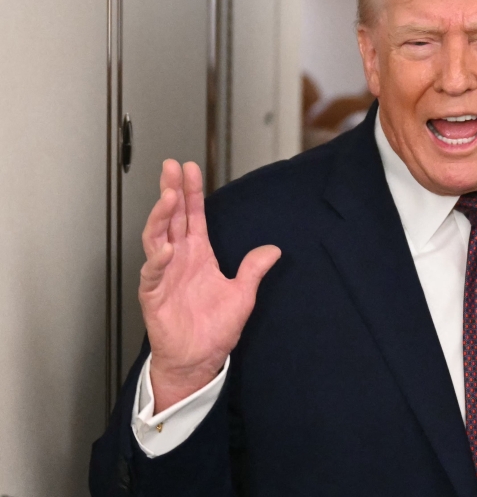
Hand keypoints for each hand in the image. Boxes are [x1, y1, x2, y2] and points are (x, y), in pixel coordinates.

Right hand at [139, 160, 280, 412]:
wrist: (198, 360)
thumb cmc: (214, 330)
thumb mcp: (242, 295)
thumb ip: (253, 270)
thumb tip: (273, 250)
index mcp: (199, 256)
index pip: (194, 217)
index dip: (192, 193)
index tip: (191, 169)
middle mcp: (179, 260)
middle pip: (172, 218)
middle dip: (171, 191)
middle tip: (171, 167)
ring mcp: (164, 275)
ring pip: (158, 238)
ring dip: (161, 217)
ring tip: (169, 196)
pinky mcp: (154, 295)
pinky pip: (153, 273)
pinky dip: (158, 260)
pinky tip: (166, 248)